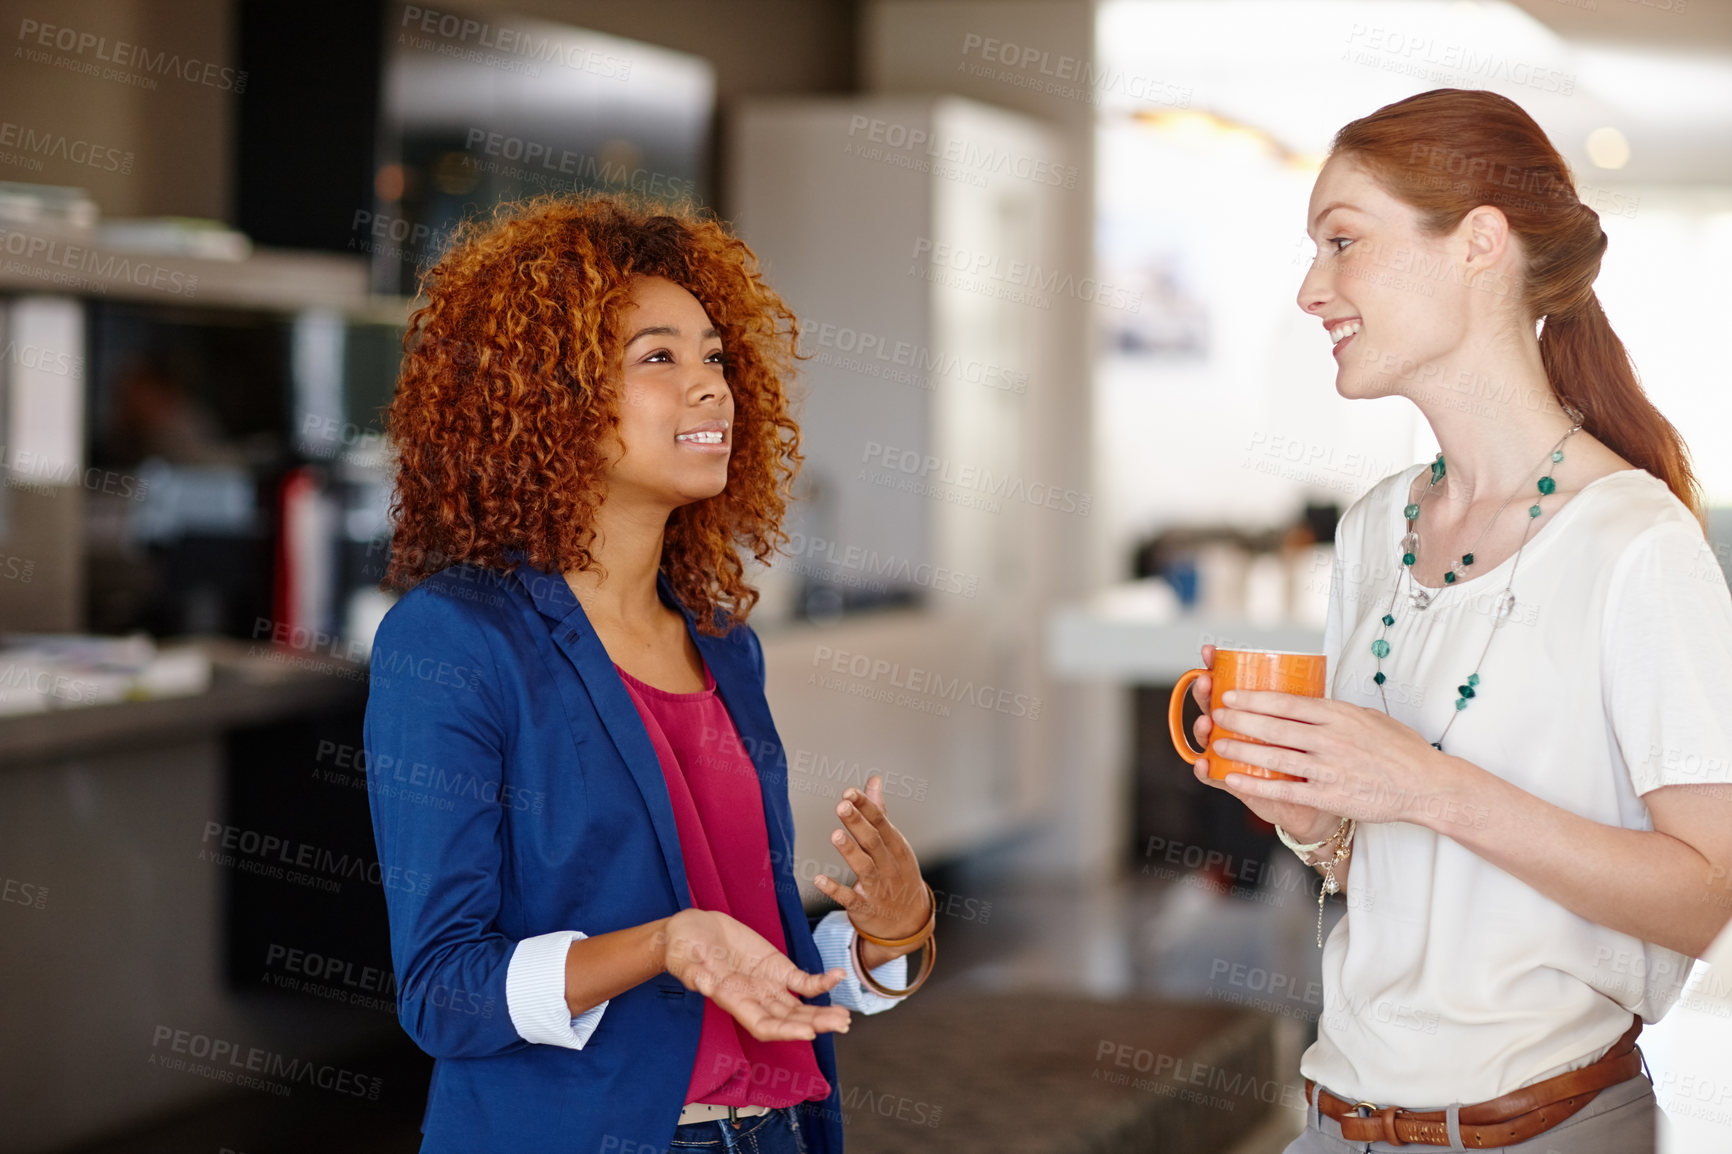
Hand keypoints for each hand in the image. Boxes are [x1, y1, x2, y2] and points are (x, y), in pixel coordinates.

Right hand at [659, 908, 850, 1040]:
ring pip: (800, 1005)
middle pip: (789, 1019)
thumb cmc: (684, 948)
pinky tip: (837, 977)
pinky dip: (821, 982)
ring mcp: (768, 984)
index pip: (763, 1025)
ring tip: (844, 1015)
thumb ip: (697, 973)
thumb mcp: (686, 960)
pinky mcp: (777, 967)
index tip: (808, 1032)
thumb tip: (706, 985)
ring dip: (822, 1011)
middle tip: (839, 1023)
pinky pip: (802, 980)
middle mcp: (755, 998)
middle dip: (815, 1023)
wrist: (693, 929)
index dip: (786, 1031)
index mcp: (734, 1001)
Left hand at [813, 775, 929, 961]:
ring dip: (850, 852)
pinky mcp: (864, 907)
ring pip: (864, 868)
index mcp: (897, 847)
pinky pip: (849, 898)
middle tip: (841, 806)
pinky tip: (819, 880)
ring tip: (835, 835)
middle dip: (858, 823)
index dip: (866, 807)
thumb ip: (880, 812)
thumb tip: (873, 780)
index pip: (881, 823)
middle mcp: (889, 866)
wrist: (909, 922)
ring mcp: (878, 888)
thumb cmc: (898, 874)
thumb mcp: (894, 844)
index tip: (849, 792)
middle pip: (873, 842)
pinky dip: (835, 890)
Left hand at [1208, 686, 1468, 830]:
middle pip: (1274, 727)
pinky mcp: (1330, 795)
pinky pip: (1285, 789)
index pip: (1288, 703)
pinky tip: (1236, 779)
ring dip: (1241, 750)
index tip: (1232, 695)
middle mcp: (1331, 739)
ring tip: (1218, 744)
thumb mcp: (1368, 717)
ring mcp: (1329, 768)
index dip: (1255, 699)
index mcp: (1339, 715)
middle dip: (1240, 720)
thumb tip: (1306, 701)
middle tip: (1215, 715)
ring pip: (1275, 757)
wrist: (1426, 784)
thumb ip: (1335, 711)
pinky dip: (1257, 785)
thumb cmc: (1400, 748)